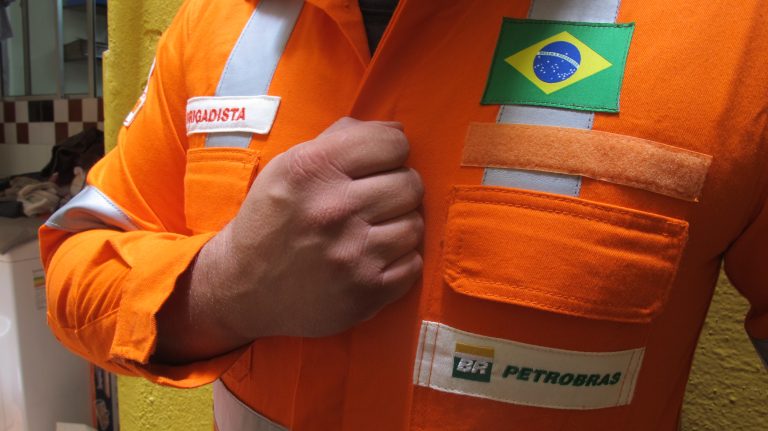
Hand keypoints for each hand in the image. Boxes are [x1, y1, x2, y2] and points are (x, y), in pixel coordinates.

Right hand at [185, 117, 423, 345]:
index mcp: (312, 169)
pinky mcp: (366, 292)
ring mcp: (353, 254)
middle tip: (376, 200)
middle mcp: (334, 209)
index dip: (391, 150)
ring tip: (373, 231)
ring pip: (415, 224)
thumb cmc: (270, 223)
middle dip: (398, 188)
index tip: (380, 163)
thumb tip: (394, 128)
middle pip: (410, 183)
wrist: (242, 291)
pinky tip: (373, 259)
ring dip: (399, 226)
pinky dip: (399, 261)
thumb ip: (338, 139)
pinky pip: (413, 263)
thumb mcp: (287, 168)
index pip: (392, 143)